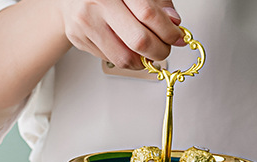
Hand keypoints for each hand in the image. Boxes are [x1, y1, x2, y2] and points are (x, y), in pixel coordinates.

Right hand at [58, 0, 184, 68]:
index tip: (177, 37)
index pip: (148, 15)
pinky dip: (126, 58)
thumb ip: (156, 2)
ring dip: (142, 61)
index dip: (167, 30)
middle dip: (158, 50)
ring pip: (123, 57)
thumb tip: (174, 23)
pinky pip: (110, 59)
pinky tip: (130, 50)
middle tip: (165, 50)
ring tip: (149, 53)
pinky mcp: (79, 40)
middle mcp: (97, 5)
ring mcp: (86, 25)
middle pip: (137, 40)